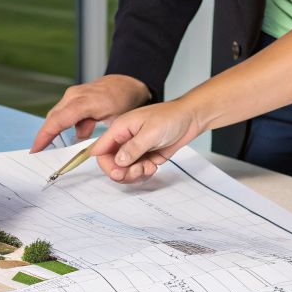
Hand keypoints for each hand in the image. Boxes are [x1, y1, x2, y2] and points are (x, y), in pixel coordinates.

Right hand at [29, 74, 151, 152]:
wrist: (128, 83)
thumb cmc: (124, 101)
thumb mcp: (113, 121)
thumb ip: (94, 131)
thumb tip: (77, 139)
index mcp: (85, 102)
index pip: (58, 120)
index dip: (45, 136)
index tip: (36, 149)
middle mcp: (74, 96)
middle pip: (53, 118)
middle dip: (44, 136)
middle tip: (38, 153)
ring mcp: (72, 94)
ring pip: (56, 116)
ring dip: (54, 131)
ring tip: (51, 148)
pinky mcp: (73, 96)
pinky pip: (63, 112)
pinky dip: (63, 125)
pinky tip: (72, 135)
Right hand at [87, 100, 206, 182]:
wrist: (191, 118)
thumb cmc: (171, 117)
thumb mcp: (152, 132)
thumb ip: (133, 147)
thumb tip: (118, 161)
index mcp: (120, 128)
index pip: (101, 151)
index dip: (107, 165)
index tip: (119, 172)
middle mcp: (125, 139)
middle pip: (111, 164)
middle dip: (123, 172)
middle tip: (138, 170)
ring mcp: (135, 148)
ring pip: (124, 170)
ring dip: (135, 174)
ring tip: (149, 167)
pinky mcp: (145, 156)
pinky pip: (137, 171)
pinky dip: (144, 173)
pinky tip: (153, 166)